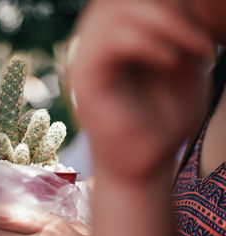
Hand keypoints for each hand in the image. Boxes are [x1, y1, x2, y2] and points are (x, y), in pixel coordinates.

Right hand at [69, 0, 212, 179]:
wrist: (144, 163)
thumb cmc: (164, 120)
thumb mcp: (184, 65)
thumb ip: (176, 31)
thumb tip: (175, 3)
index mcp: (115, 40)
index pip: (131, 1)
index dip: (172, 6)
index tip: (206, 39)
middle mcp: (95, 45)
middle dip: (170, 10)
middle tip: (202, 44)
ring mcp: (86, 59)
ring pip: (113, 12)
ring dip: (162, 23)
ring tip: (191, 52)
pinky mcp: (84, 79)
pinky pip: (110, 42)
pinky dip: (145, 43)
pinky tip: (170, 62)